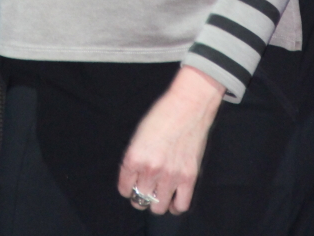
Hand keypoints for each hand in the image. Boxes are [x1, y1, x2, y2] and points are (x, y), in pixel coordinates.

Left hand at [118, 66, 224, 215]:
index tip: (131, 186)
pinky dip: (175, 206)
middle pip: (140, 200)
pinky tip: (173, 197)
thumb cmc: (162, 114)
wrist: (187, 106)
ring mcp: (170, 175)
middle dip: (140, 196)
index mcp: (134, 157)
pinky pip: (180, 206)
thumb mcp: (139, 135)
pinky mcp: (188, 177)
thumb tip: (134, 177)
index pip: (124, 188)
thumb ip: (135, 157)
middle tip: (145, 188)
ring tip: (159, 193)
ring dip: (156, 202)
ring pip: (158, 207)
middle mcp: (150, 170)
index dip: (127, 188)